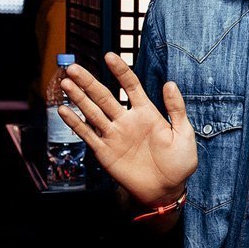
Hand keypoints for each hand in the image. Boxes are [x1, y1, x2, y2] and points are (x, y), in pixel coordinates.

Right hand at [59, 51, 196, 204]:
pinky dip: (75, 123)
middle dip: (89, 82)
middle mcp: (126, 121)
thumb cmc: (179, 163)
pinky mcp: (105, 152)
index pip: (130, 86)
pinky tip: (64, 111)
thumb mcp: (184, 133)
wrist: (167, 190)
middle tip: (74, 67)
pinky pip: (88, 135)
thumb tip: (170, 83)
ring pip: (93, 112)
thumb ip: (176, 109)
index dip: (120, 71)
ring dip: (79, 98)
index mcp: (146, 113)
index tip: (110, 56)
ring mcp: (114, 135)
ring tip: (66, 83)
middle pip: (104, 96)